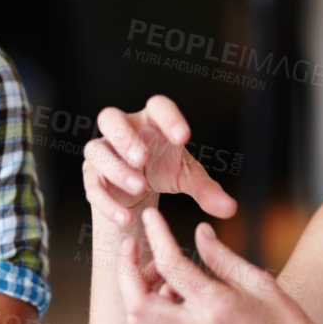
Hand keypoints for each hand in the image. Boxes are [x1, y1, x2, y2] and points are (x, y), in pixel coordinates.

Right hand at [83, 95, 236, 226]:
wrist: (137, 188)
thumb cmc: (163, 169)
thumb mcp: (187, 177)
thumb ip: (207, 190)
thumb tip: (230, 209)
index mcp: (150, 121)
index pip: (157, 106)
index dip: (169, 117)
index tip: (185, 137)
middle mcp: (122, 130)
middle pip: (110, 117)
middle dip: (125, 137)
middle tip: (143, 158)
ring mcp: (103, 152)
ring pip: (97, 151)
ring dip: (116, 169)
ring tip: (139, 188)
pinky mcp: (92, 177)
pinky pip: (91, 185)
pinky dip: (107, 202)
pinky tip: (125, 217)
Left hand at [115, 208, 322, 323]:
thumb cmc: (285, 322)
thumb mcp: (258, 281)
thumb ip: (222, 256)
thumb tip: (198, 231)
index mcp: (217, 306)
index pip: (171, 266)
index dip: (156, 236)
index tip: (149, 217)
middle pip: (137, 302)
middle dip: (124, 270)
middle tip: (130, 245)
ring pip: (139, 319)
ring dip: (134, 289)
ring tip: (154, 267)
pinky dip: (152, 304)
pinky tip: (172, 289)